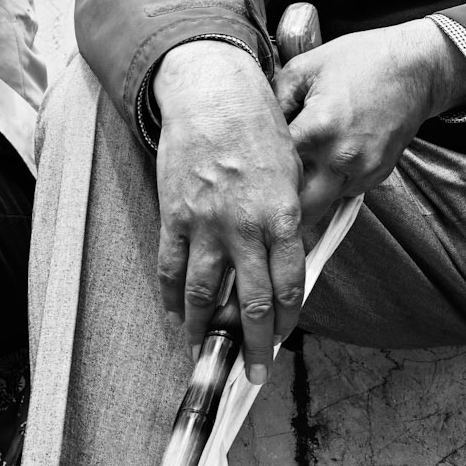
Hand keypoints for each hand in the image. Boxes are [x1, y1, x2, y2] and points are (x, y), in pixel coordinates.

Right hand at [153, 40, 304, 383]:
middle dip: (251, 344)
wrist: (214, 92)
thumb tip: (294, 260)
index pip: (288, 285)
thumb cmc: (261, 128)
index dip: (284, 321)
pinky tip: (174, 314)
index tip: (281, 343)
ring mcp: (207, 223)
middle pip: (249, 301)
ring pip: (203, 292)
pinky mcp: (174, 214)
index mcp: (283, 216)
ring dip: (203, 330)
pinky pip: (170, 267)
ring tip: (204, 353)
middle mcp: (246, 226)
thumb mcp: (294, 171)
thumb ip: (293, 218)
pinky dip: (171, 296)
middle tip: (252, 374)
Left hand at [272, 19, 465, 233]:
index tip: (244, 175)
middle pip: (299, 209)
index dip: (255, 176)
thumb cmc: (362, 61)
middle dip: (280, 205)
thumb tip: (253, 127)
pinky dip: (330, 182)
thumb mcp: (305, 67)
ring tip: (298, 168)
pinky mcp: (377, 175)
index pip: (274, 175)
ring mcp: (363, 171)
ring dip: (306, 194)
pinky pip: (344, 191)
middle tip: (264, 192)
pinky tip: (329, 156)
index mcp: (318, 129)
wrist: (417, 68)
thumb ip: (272, 99)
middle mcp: (342, 158)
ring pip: (322, 205)